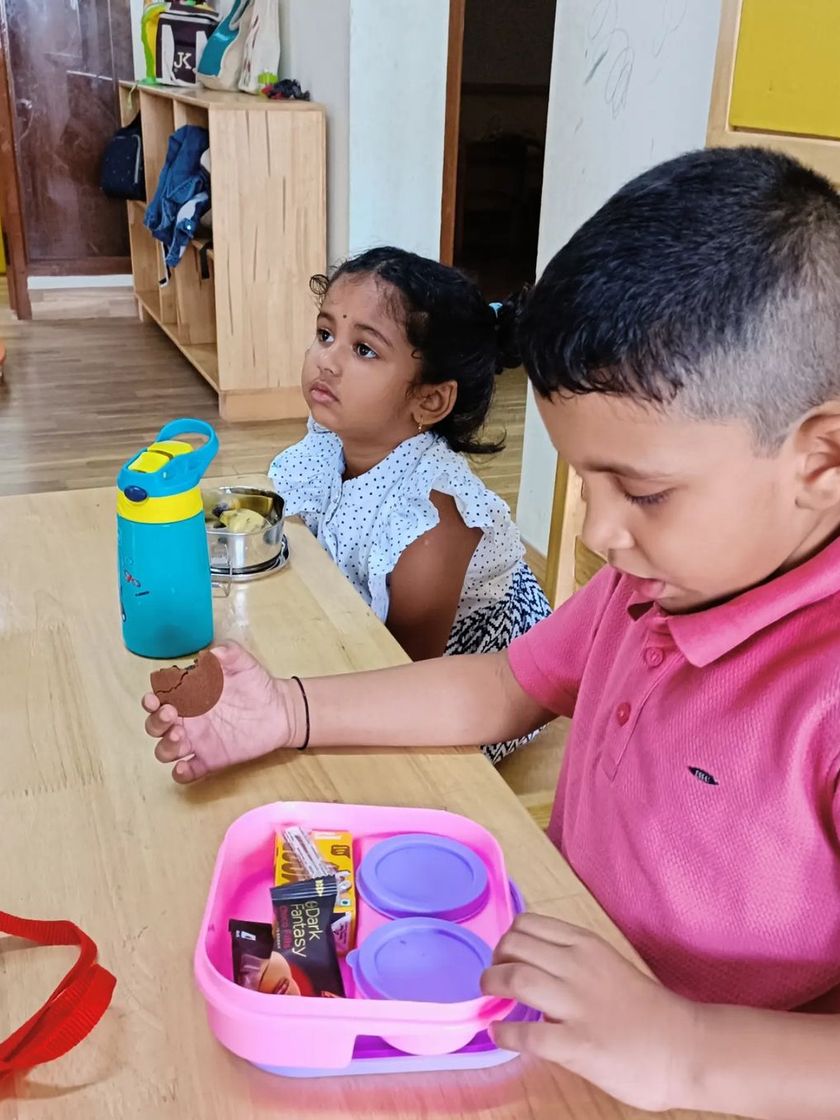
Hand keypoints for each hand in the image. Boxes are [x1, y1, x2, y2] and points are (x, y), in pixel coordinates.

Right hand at [142, 641, 299, 782]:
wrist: (280, 709)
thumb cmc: (256, 684)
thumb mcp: (244, 663)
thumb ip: (229, 653)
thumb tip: (212, 652)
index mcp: (188, 696)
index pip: (159, 698)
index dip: (151, 699)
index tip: (154, 698)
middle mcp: (187, 720)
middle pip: (155, 726)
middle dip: (156, 722)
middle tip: (171, 715)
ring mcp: (197, 742)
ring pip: (166, 750)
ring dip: (166, 746)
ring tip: (180, 736)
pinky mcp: (210, 760)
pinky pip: (188, 772)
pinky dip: (181, 774)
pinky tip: (185, 767)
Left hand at [481, 914, 697, 1112]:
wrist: (687, 1047)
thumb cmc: (648, 1011)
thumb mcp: (608, 967)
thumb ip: (574, 964)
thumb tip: (538, 976)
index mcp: (586, 945)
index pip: (528, 924)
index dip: (507, 940)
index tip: (505, 958)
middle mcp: (578, 966)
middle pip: (514, 946)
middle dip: (494, 962)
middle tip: (493, 980)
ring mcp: (578, 1004)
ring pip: (515, 978)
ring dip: (493, 987)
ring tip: (490, 999)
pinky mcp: (579, 1044)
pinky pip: (527, 1034)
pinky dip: (505, 1033)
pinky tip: (499, 1035)